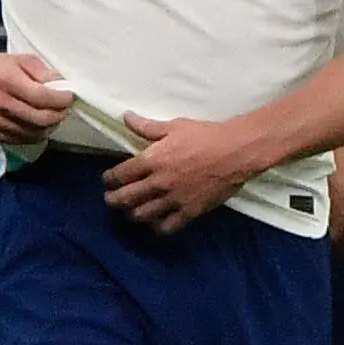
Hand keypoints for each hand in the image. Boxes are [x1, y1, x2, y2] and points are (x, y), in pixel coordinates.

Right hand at [0, 52, 76, 148]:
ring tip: (53, 115)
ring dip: (49, 126)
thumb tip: (61, 87)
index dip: (61, 99)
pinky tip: (39, 124)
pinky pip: (22, 140)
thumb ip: (43, 73)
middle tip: (64, 108)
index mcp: (6, 81)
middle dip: (59, 114)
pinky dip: (36, 134)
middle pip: (40, 119)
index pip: (41, 97)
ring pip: (33, 133)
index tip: (69, 96)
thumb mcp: (20, 60)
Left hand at [105, 112, 268, 233]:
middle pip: (126, 198)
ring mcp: (173, 199)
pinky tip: (155, 224)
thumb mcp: (174, 126)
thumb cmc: (205, 135)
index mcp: (152, 160)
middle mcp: (158, 182)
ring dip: (132, 214)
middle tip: (110, 200)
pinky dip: (157, 227)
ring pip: (142, 215)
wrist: (235, 152)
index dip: (110, 179)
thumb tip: (126, 116)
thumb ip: (147, 126)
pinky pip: (167, 226)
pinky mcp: (189, 211)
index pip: (120, 175)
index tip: (108, 180)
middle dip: (113, 200)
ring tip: (130, 212)